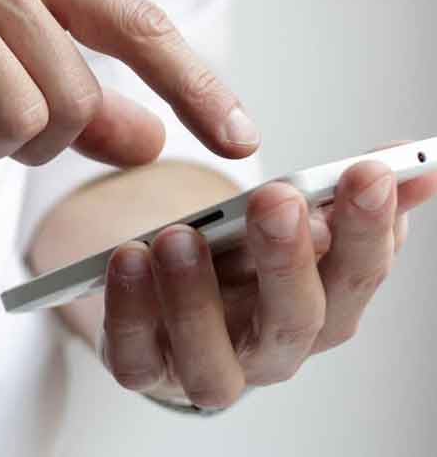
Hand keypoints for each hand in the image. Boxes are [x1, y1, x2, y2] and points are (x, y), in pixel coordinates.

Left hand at [99, 153, 436, 408]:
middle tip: (276, 199)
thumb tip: (417, 163)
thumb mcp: (289, 223)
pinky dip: (130, 311)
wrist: (168, 304)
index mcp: (323, 308)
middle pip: (295, 320)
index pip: (359, 275)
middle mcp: (273, 350)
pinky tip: (127, 259)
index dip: (369, 229)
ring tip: (179, 236)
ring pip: (212, 358)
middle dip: (288, 258)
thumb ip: (343, 197)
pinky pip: (135, 357)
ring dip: (195, 297)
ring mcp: (208, 368)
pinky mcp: (145, 371)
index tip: (368, 172)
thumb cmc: (238, 262)